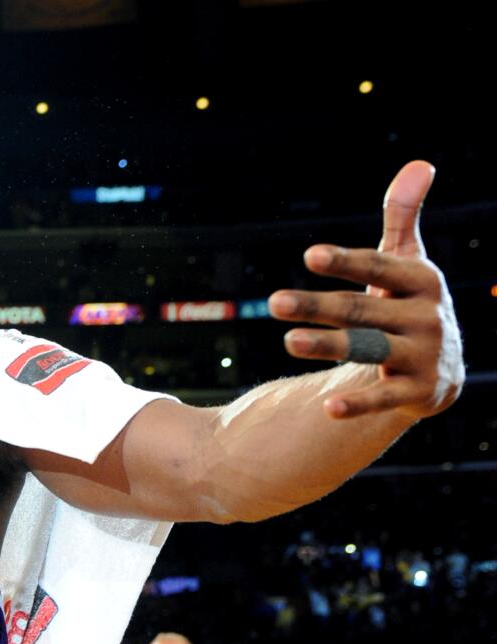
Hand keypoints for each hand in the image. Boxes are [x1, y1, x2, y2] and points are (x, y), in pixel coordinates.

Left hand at [268, 160, 463, 419]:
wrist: (441, 367)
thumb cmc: (409, 303)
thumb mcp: (409, 261)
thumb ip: (403, 217)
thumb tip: (420, 163)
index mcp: (421, 280)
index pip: (378, 268)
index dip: (346, 262)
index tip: (309, 256)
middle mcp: (426, 317)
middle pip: (361, 310)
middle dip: (317, 305)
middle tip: (272, 301)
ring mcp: (424, 355)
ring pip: (367, 350)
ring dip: (328, 346)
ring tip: (287, 340)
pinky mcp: (418, 392)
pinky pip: (384, 396)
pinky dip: (358, 403)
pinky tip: (327, 409)